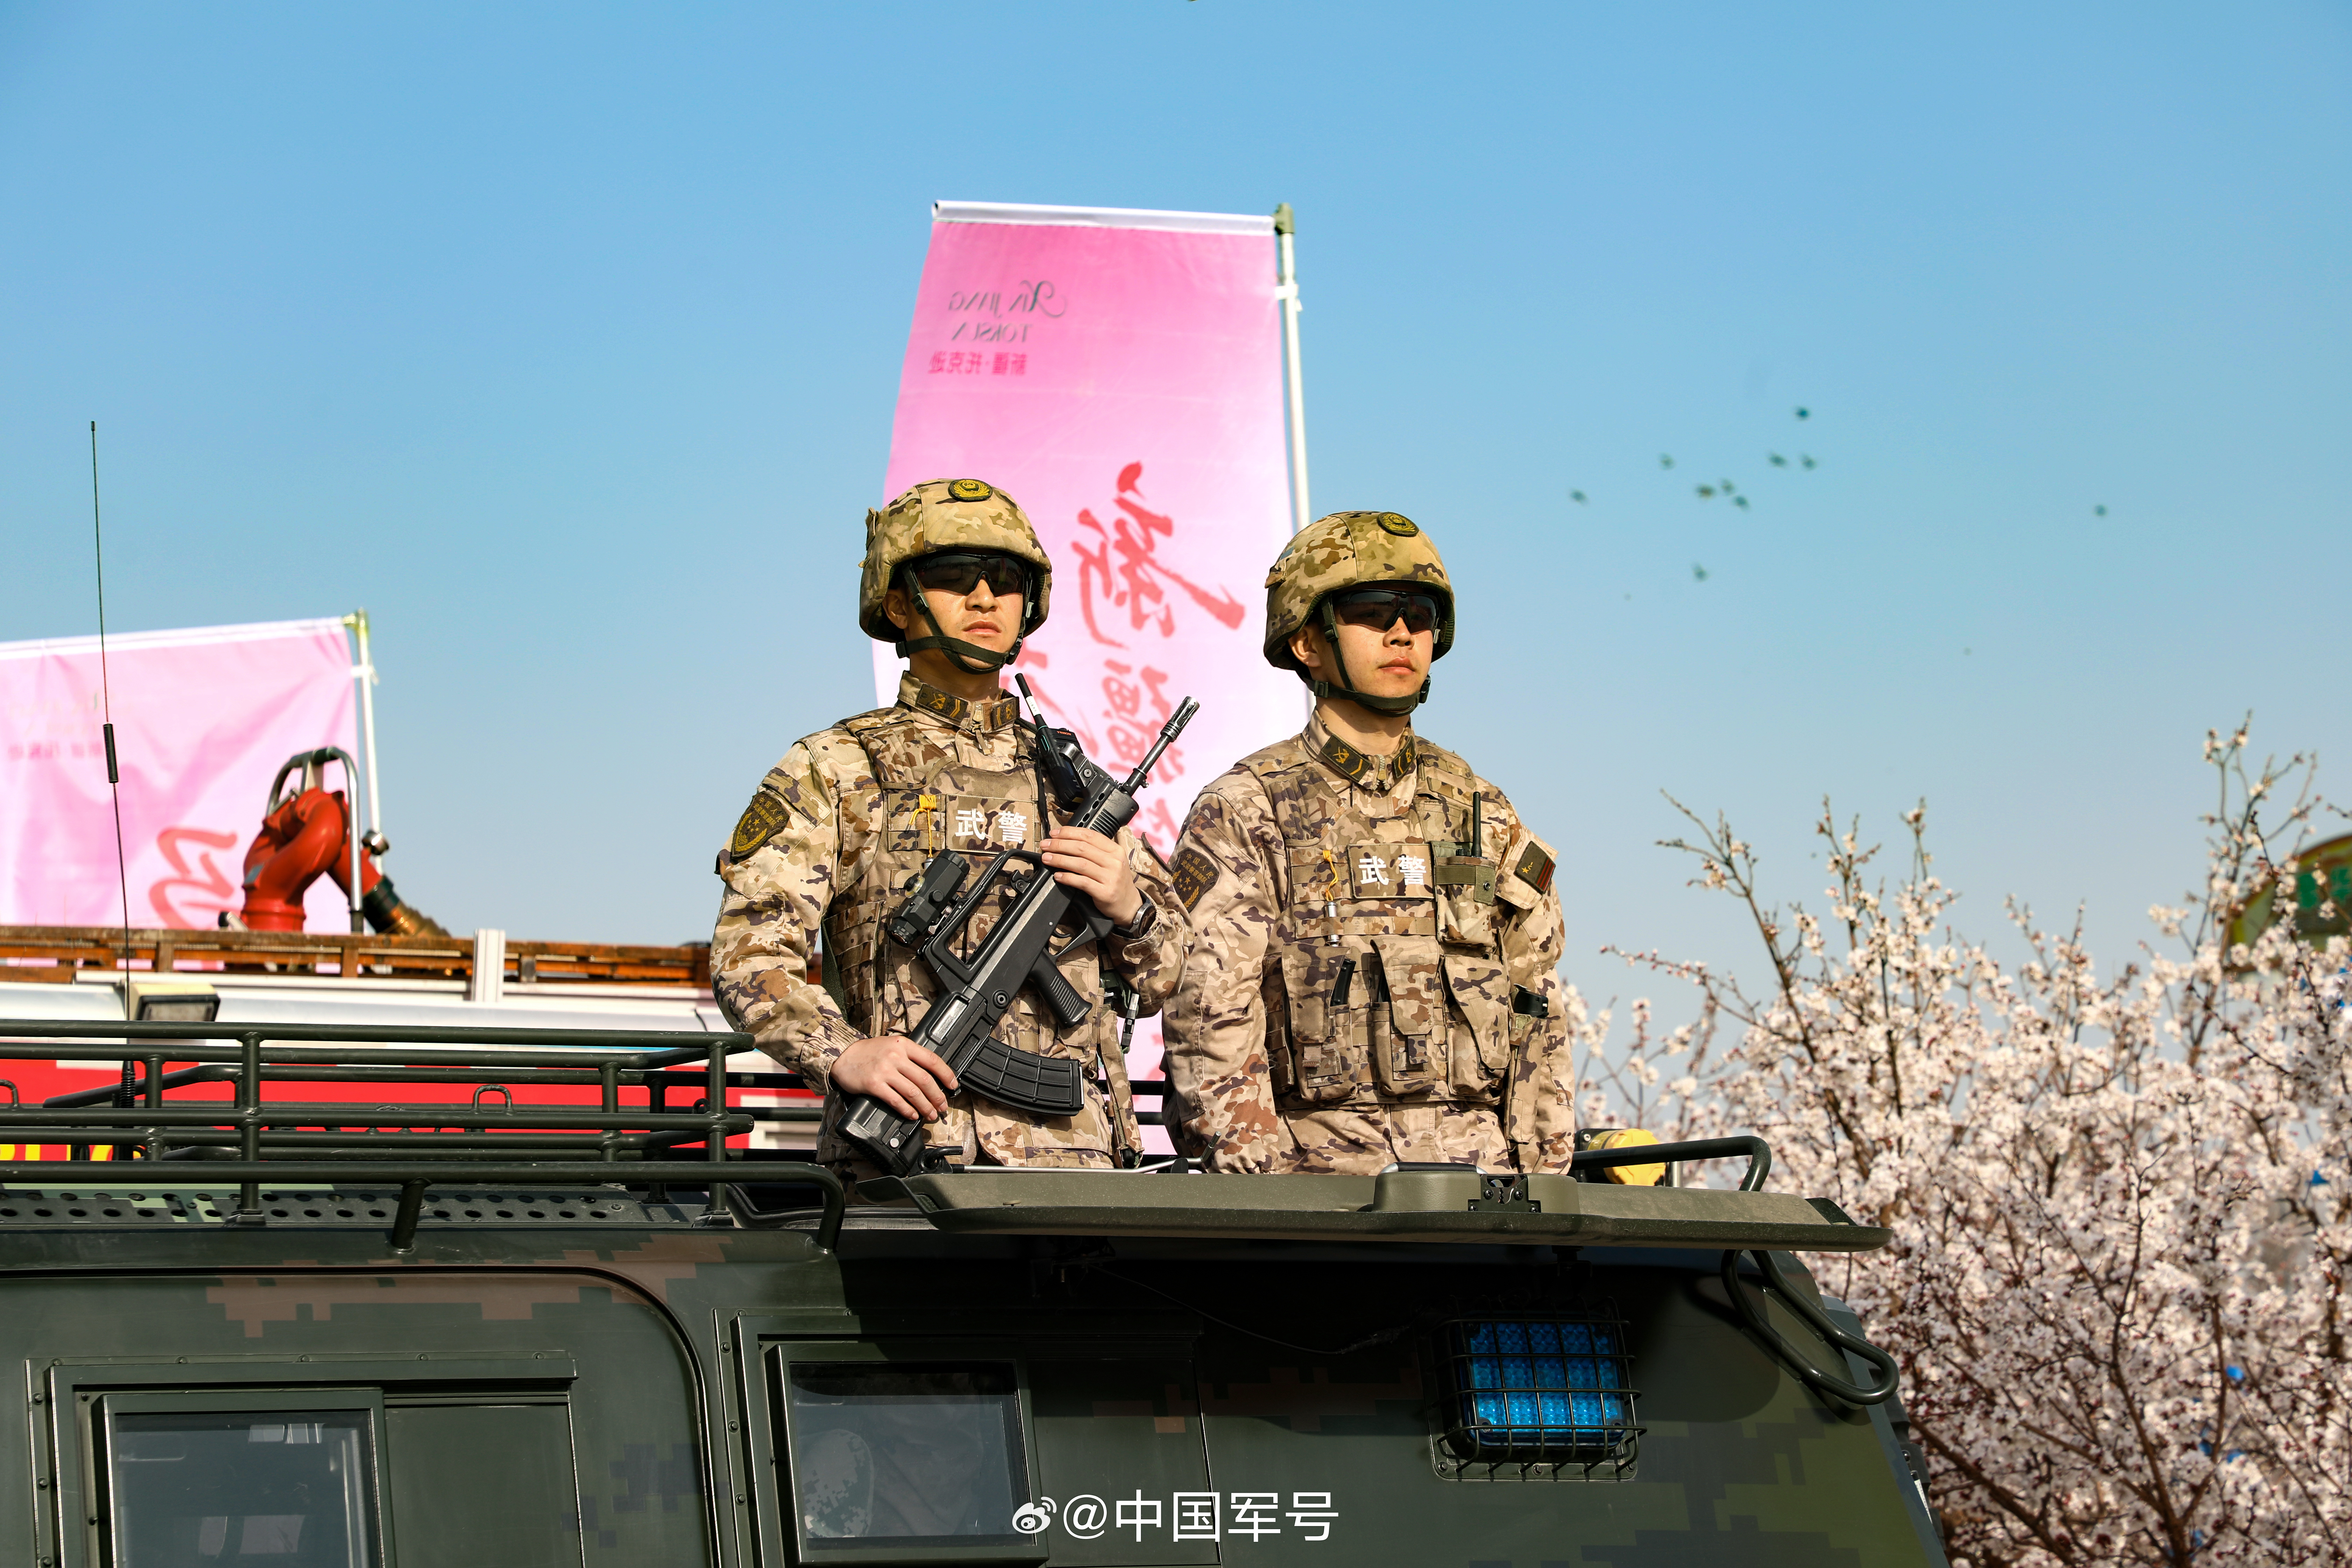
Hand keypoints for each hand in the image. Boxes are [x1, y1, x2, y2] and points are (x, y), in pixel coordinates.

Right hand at [831, 1035, 957, 1121]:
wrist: (842, 1055)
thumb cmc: (868, 1052)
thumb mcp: (892, 1045)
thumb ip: (910, 1056)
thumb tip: (931, 1074)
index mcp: (904, 1045)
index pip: (932, 1060)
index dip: (946, 1075)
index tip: (953, 1086)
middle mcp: (896, 1057)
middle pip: (925, 1080)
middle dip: (937, 1096)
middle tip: (942, 1106)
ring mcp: (884, 1071)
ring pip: (913, 1092)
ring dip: (925, 1106)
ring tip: (931, 1114)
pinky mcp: (874, 1085)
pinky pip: (896, 1100)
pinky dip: (907, 1110)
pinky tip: (912, 1115)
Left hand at [1039, 826, 1141, 926]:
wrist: (1129, 905)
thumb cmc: (1115, 881)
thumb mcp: (1112, 861)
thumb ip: (1094, 851)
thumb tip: (1067, 842)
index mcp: (1115, 850)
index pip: (1089, 835)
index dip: (1069, 832)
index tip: (1054, 834)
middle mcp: (1114, 861)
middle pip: (1082, 848)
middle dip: (1060, 845)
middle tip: (1046, 846)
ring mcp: (1111, 877)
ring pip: (1080, 863)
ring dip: (1060, 860)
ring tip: (1047, 859)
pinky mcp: (1105, 892)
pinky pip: (1082, 882)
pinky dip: (1067, 877)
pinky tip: (1058, 876)